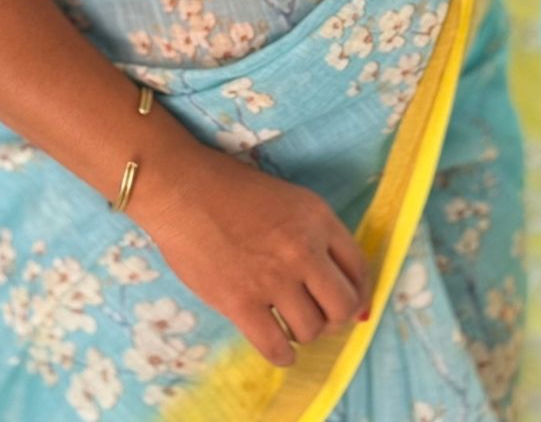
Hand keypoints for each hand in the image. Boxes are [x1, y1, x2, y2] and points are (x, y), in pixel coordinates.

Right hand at [132, 142, 373, 369]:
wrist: (181, 188)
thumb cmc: (229, 187)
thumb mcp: (286, 198)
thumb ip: (313, 234)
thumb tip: (332, 283)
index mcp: (317, 218)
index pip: (359, 268)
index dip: (358, 293)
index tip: (349, 303)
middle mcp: (303, 249)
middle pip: (343, 307)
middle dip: (334, 317)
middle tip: (317, 314)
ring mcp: (273, 278)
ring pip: (312, 330)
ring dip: (303, 332)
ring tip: (288, 322)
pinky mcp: (242, 303)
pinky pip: (277, 348)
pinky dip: (282, 353)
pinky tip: (277, 344)